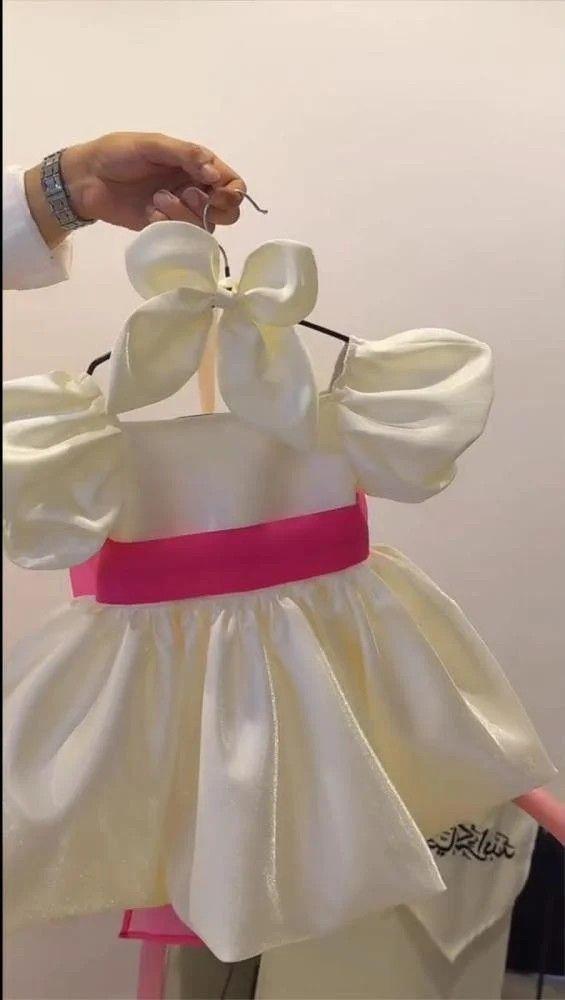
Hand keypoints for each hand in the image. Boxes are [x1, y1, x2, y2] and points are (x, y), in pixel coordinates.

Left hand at [25, 132, 245, 246]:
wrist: (86, 178)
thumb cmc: (117, 153)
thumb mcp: (152, 145)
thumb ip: (185, 154)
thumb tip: (214, 174)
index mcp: (196, 165)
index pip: (232, 182)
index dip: (231, 191)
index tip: (216, 191)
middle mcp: (194, 189)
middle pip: (227, 211)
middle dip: (214, 207)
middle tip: (189, 196)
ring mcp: (180, 212)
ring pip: (205, 226)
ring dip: (186, 214)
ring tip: (158, 200)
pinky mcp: (164, 229)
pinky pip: (181, 236)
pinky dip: (169, 224)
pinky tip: (150, 212)